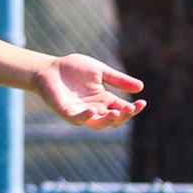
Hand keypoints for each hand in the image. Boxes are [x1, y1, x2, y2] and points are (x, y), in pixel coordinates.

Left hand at [31, 53, 145, 128]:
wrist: (50, 67)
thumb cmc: (74, 69)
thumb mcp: (100, 71)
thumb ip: (118, 80)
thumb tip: (141, 87)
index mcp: (104, 100)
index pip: (123, 108)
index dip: (133, 108)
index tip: (142, 102)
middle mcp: (95, 109)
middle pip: (113, 120)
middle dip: (123, 116)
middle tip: (130, 108)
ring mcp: (81, 112)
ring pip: (98, 124)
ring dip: (108, 120)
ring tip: (116, 112)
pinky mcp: (67, 112)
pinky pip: (77, 119)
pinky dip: (85, 117)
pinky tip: (92, 110)